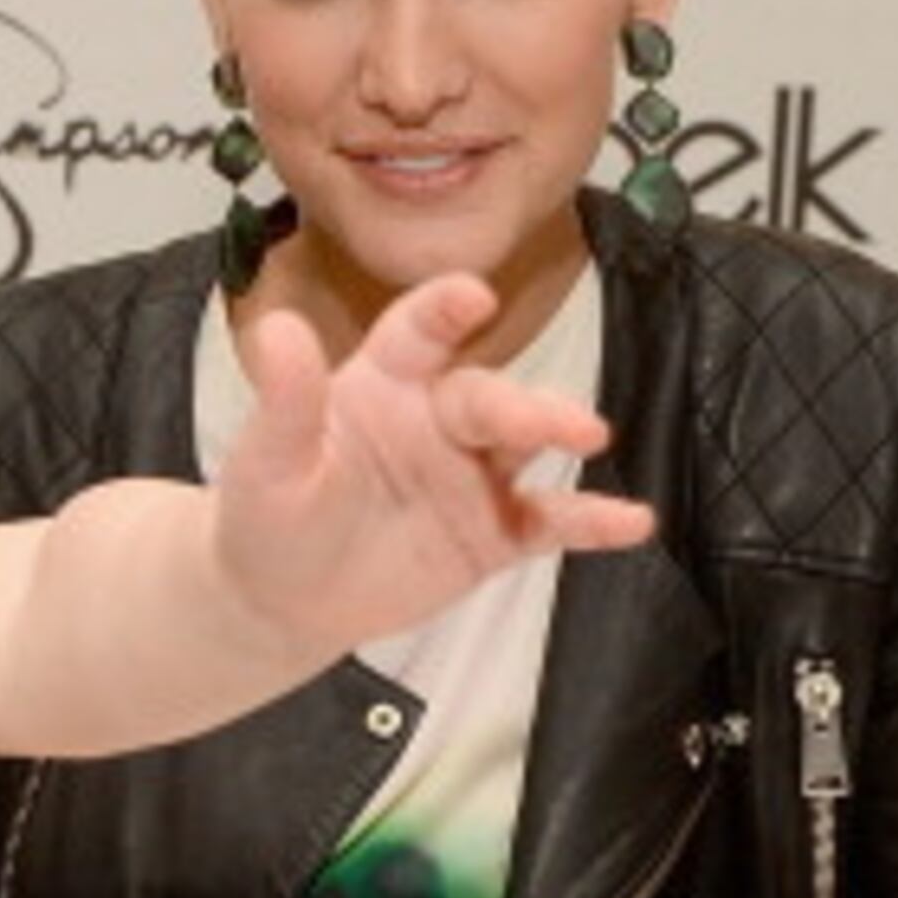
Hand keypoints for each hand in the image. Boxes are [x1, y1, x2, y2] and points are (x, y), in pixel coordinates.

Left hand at [220, 272, 654, 659]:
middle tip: (558, 420)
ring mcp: (470, 474)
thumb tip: (276, 327)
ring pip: (525, 444)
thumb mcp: (266, 461)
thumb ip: (285, 401)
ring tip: (591, 438)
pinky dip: (590, 520)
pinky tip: (631, 522)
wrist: (279, 602)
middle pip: (486, 397)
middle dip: (521, 404)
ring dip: (558, 434)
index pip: (416, 334)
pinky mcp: (492, 533)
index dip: (443, 310)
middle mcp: (435, 418)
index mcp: (380, 385)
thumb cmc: (267, 516)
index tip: (471, 296)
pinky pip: (548, 521)